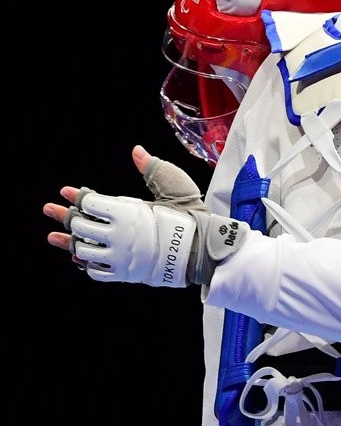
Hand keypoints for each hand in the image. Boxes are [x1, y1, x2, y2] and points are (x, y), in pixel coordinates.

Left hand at [44, 145, 247, 285]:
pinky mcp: (125, 274)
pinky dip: (86, 264)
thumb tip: (136, 151)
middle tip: (51, 210)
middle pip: (81, 225)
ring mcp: (120, 257)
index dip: (77, 196)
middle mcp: (119, 236)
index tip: (68, 192)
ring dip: (70, 243)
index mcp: (128, 212)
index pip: (91, 203)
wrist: (203, 250)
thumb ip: (152, 168)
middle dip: (65, 216)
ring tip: (56, 236)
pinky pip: (96, 272)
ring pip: (83, 250)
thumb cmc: (190, 216)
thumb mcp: (174, 185)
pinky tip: (80, 258)